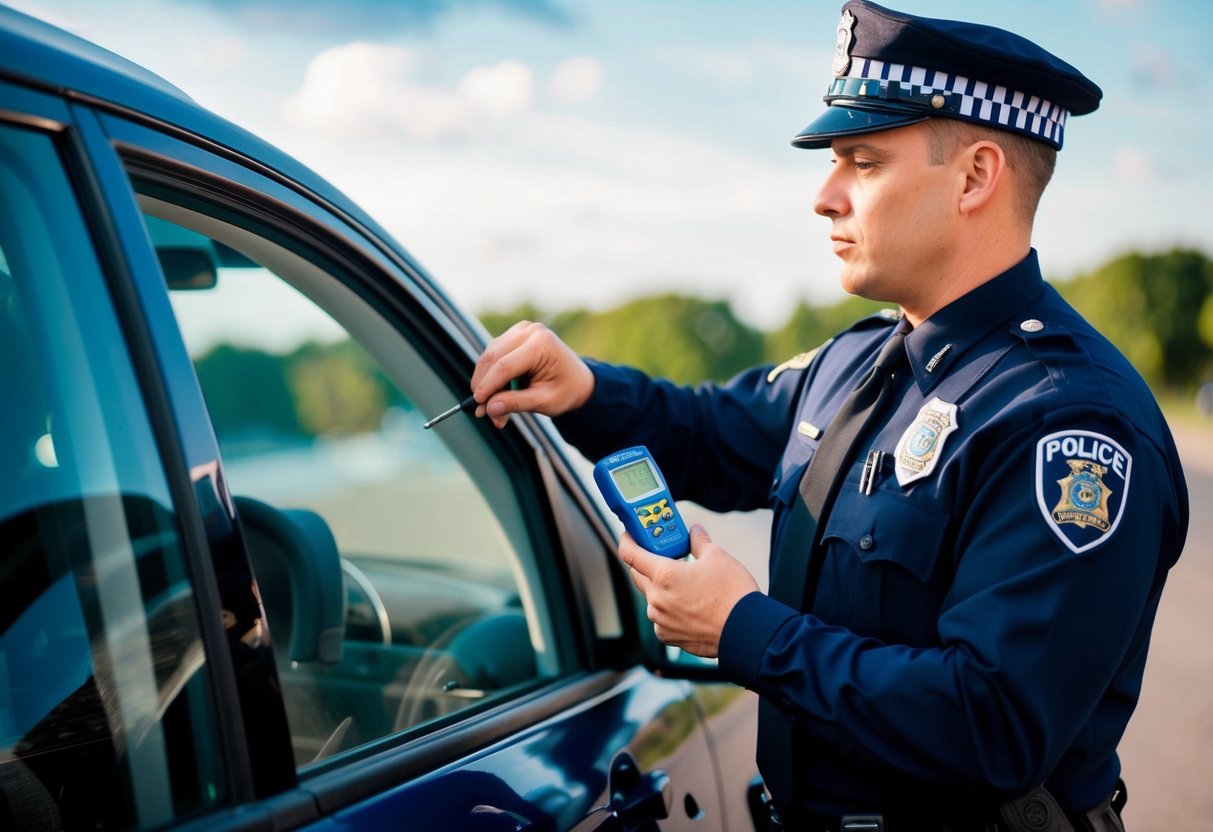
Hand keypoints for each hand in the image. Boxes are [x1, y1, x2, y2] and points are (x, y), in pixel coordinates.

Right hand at [469, 321, 594, 428]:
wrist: (577, 380)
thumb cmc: (566, 390)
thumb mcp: (544, 401)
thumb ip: (516, 404)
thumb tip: (489, 409)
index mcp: (541, 344)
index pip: (505, 366)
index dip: (488, 386)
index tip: (478, 405)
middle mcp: (530, 331)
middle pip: (493, 358)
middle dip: (484, 386)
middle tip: (481, 411)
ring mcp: (521, 330)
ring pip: (489, 356)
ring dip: (486, 382)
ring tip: (492, 408)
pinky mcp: (513, 336)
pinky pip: (494, 355)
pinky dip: (491, 375)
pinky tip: (497, 394)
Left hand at [619, 524, 758, 657]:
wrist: (745, 631)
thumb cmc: (732, 594)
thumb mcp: (717, 556)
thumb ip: (699, 541)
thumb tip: (694, 532)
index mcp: (664, 575)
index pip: (630, 554)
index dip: (627, 541)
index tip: (629, 535)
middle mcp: (656, 599)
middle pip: (638, 575)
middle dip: (644, 562)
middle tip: (660, 554)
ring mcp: (660, 620)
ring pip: (651, 597)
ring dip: (659, 586)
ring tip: (682, 582)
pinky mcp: (668, 636)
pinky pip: (660, 617)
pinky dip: (668, 607)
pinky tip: (687, 604)